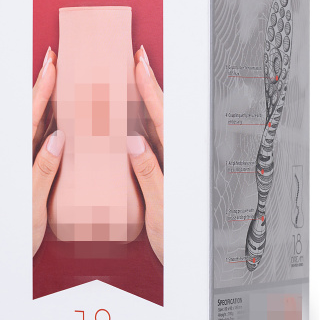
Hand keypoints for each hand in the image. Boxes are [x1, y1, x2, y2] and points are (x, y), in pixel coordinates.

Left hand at [32, 47, 64, 255]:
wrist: (9, 254)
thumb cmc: (18, 230)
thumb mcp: (31, 202)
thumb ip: (42, 170)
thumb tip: (58, 138)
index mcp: (19, 157)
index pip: (30, 116)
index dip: (41, 90)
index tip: (52, 66)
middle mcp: (22, 154)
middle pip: (33, 112)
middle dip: (43, 84)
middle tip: (55, 59)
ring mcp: (29, 161)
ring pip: (39, 123)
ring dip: (48, 100)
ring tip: (61, 78)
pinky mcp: (37, 171)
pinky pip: (45, 140)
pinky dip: (54, 123)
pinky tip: (65, 117)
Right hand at [127, 46, 163, 264]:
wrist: (187, 261)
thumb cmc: (178, 239)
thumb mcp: (161, 209)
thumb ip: (149, 175)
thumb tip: (133, 141)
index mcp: (177, 164)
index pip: (163, 118)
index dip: (150, 90)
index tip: (140, 64)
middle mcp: (176, 160)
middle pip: (162, 114)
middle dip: (150, 84)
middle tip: (137, 58)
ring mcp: (170, 166)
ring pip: (158, 125)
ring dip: (147, 100)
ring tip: (134, 78)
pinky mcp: (163, 175)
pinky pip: (153, 143)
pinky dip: (142, 124)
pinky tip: (132, 118)